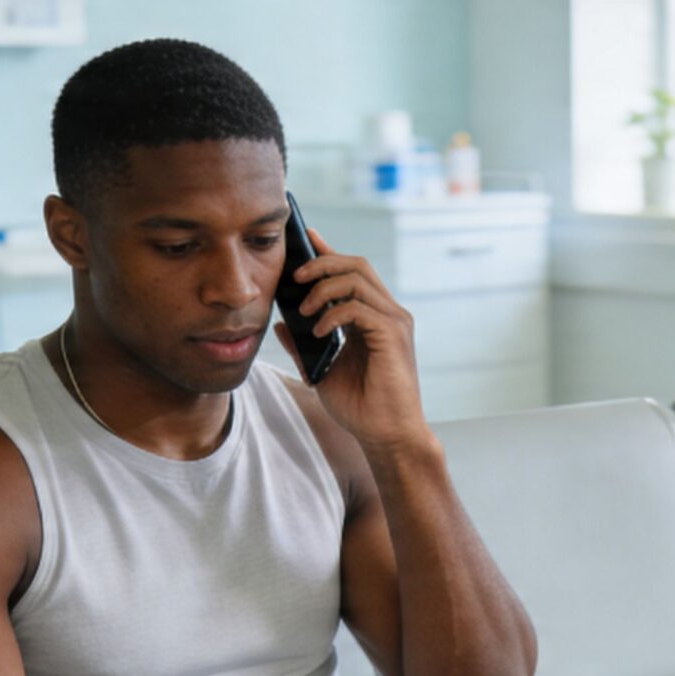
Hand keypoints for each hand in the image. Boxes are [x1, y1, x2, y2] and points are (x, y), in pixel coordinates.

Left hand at [271, 226, 431, 453]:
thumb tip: (280, 322)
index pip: (351, 272)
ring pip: (357, 278)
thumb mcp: (321, 371)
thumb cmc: (361, 408)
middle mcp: (388, 313)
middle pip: (356, 264)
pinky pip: (359, 307)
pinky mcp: (393, 335)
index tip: (304, 239)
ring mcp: (394, 321)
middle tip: (294, 277)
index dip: (328, 252)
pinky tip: (320, 331)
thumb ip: (303, 345)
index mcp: (373, 317)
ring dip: (324, 288)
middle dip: (322, 262)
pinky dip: (334, 314)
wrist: (386, 436)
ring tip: (304, 310)